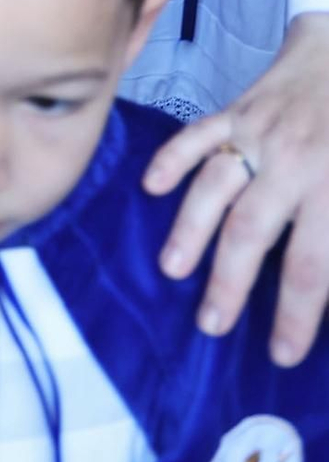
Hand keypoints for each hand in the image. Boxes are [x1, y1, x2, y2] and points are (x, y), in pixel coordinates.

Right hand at [145, 14, 328, 364]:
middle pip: (250, 233)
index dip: (296, 315)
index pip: (309, 265)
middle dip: (228, 284)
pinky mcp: (237, 108)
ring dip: (191, 231)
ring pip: (214, 187)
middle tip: (211, 325)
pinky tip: (152, 187)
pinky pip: (196, 134)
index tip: (282, 353)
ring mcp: (258, 132)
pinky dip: (171, 159)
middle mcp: (292, 162)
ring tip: (172, 270)